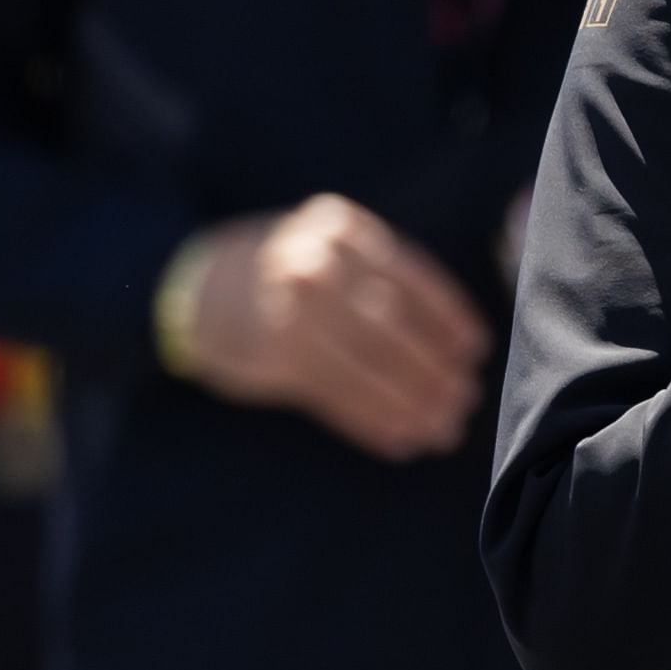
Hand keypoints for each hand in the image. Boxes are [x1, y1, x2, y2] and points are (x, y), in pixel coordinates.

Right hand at [169, 193, 492, 460]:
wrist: (194, 287)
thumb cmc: (289, 271)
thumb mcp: (334, 249)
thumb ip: (385, 280)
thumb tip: (460, 346)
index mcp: (343, 229)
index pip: (413, 278)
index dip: (449, 319)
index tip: (476, 351)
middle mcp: (316, 265)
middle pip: (392, 328)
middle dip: (435, 371)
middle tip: (465, 400)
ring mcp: (289, 311)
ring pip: (367, 366)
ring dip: (411, 405)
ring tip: (441, 429)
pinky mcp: (272, 356)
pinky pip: (336, 395)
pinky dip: (373, 420)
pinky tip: (400, 440)